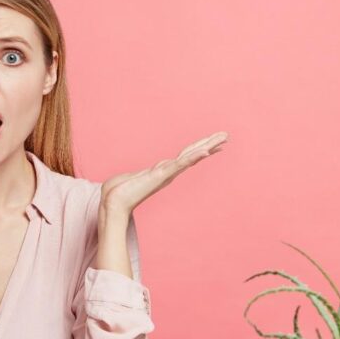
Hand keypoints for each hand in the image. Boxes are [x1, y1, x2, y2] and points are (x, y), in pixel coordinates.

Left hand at [99, 131, 228, 216]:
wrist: (113, 202)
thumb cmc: (119, 191)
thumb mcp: (133, 177)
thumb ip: (140, 175)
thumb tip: (141, 176)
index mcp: (163, 171)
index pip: (185, 157)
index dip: (200, 149)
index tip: (214, 143)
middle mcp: (168, 172)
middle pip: (193, 154)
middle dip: (209, 144)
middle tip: (226, 136)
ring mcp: (166, 174)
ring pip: (190, 157)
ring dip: (206, 147)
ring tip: (221, 139)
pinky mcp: (161, 176)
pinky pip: (179, 164)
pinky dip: (192, 158)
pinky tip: (204, 152)